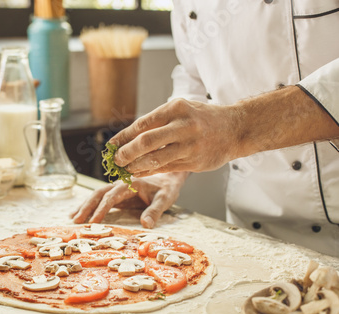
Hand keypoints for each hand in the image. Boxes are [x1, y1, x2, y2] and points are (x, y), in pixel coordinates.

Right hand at [70, 172, 188, 228]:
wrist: (168, 178)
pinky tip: (80, 212)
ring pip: (96, 194)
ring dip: (85, 205)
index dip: (102, 209)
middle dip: (87, 207)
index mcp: (130, 183)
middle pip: (98, 193)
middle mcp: (120, 183)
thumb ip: (155, 211)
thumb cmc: (166, 188)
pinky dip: (89, 205)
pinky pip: (100, 199)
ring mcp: (117, 188)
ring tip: (73, 218)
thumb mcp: (165, 199)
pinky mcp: (117, 194)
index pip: (111, 196)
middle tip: (77, 221)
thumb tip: (145, 225)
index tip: (94, 221)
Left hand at [110, 98, 241, 175]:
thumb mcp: (180, 110)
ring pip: (155, 158)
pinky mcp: (194, 162)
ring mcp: (190, 145)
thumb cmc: (202, 119)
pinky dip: (149, 171)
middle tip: (116, 160)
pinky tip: (140, 172)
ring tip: (125, 169)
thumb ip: (156, 122)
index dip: (123, 136)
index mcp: (176, 108)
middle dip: (126, 153)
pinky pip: (165, 168)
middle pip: (146, 141)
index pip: (142, 124)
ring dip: (136, 166)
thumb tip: (127, 137)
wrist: (235, 129)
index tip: (111, 145)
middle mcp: (183, 126)